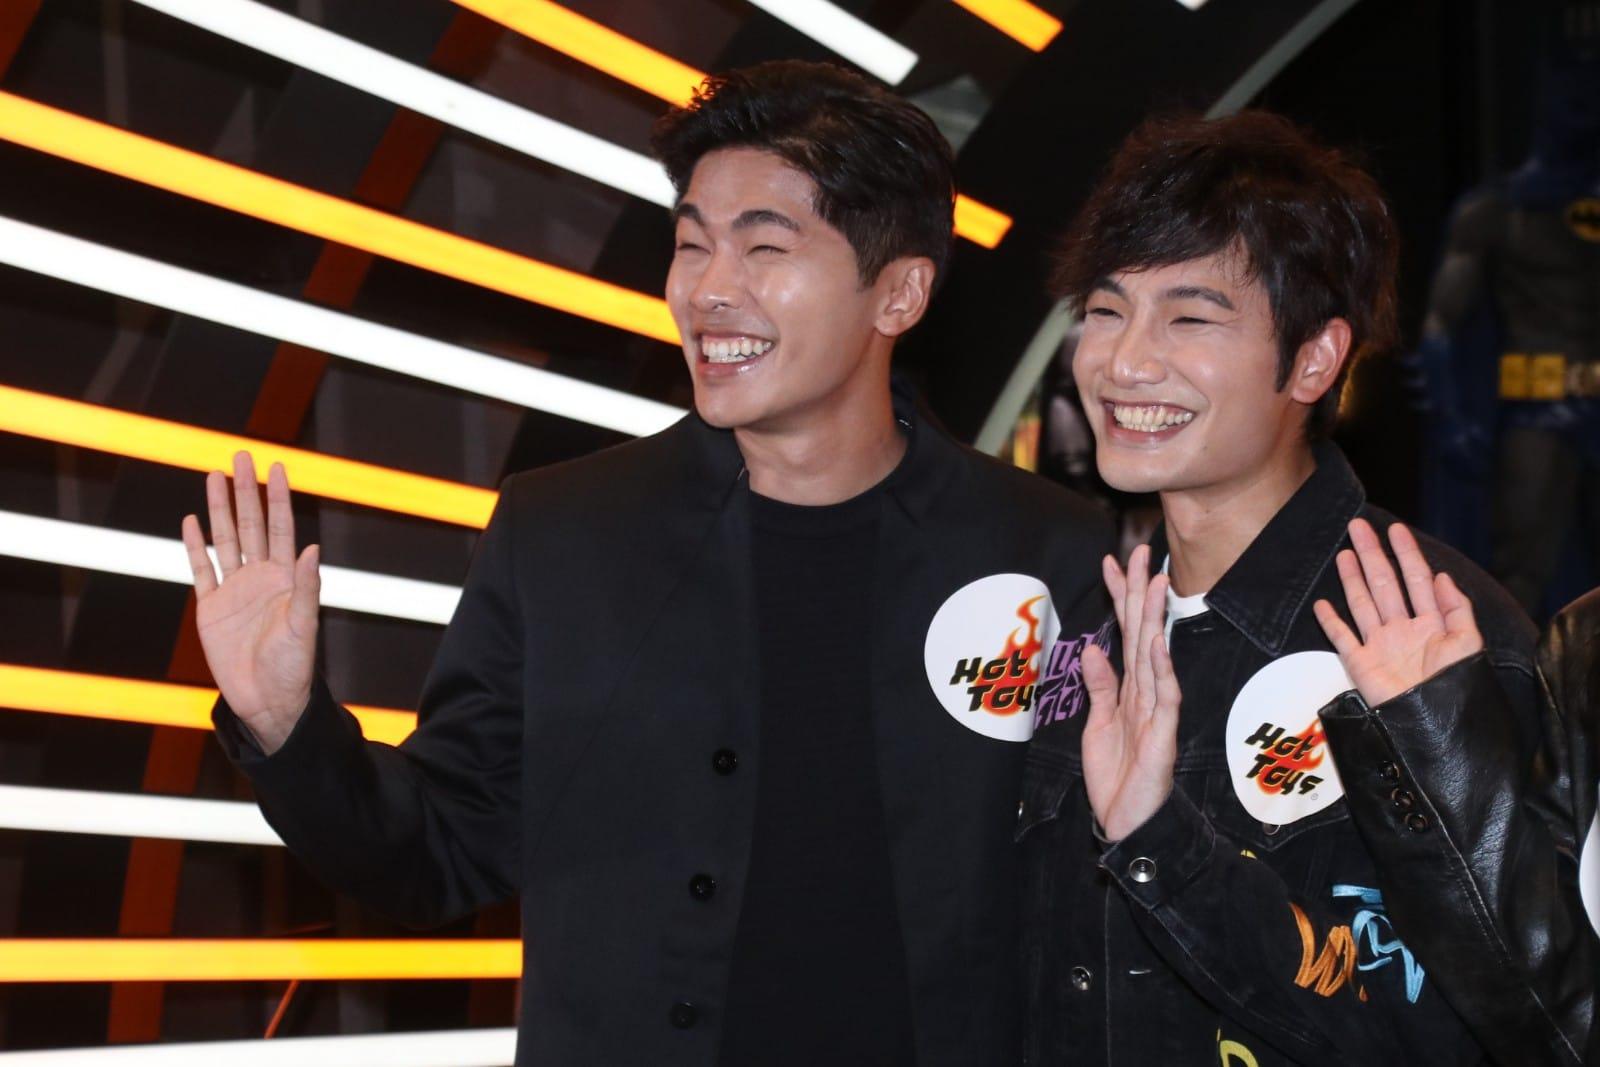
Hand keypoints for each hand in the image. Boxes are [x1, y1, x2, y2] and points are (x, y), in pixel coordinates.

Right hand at [181, 451, 320, 754]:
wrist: (267, 701)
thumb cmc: (294, 668)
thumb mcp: (305, 627)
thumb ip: (308, 588)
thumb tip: (314, 548)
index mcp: (287, 579)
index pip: (282, 528)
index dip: (279, 498)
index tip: (278, 467)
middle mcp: (261, 578)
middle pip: (251, 525)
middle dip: (246, 491)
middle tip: (242, 456)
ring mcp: (235, 590)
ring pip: (225, 540)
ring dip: (219, 509)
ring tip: (215, 475)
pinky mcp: (212, 608)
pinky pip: (201, 570)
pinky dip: (196, 546)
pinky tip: (192, 521)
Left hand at [1080, 544, 1181, 842]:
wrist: (1128, 824)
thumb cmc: (1117, 777)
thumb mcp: (1098, 724)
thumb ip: (1099, 686)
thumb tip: (1093, 647)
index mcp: (1130, 688)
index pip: (1125, 633)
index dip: (1118, 598)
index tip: (1110, 560)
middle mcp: (1147, 692)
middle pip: (1143, 632)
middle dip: (1139, 592)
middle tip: (1139, 551)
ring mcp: (1157, 711)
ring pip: (1156, 656)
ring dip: (1153, 619)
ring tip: (1154, 582)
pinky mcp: (1163, 735)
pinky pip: (1164, 697)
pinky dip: (1161, 670)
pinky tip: (1158, 644)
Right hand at [1313, 518, 1482, 706]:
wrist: (1433, 723)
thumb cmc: (1455, 686)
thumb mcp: (1468, 643)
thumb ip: (1456, 609)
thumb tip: (1441, 576)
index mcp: (1430, 623)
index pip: (1416, 579)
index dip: (1407, 553)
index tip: (1396, 530)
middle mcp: (1403, 629)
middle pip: (1384, 583)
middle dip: (1372, 554)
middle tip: (1359, 527)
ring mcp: (1380, 645)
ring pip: (1362, 602)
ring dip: (1353, 578)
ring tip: (1344, 553)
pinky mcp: (1360, 664)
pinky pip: (1342, 638)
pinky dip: (1331, 621)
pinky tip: (1323, 604)